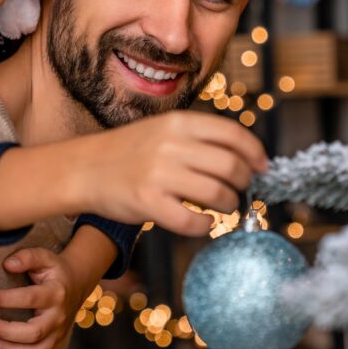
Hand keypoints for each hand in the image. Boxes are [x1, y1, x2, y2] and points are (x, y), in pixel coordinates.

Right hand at [0, 110, 268, 235]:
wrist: (84, 168)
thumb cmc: (131, 152)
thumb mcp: (164, 129)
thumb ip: (199, 138)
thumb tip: (246, 155)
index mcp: (179, 122)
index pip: (233, 134)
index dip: (255, 152)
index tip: (263, 167)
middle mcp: (171, 144)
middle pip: (231, 166)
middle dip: (243, 183)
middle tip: (239, 191)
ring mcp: (159, 174)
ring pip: (217, 194)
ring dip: (228, 204)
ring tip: (222, 206)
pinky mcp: (147, 202)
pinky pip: (191, 221)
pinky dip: (205, 225)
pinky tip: (203, 222)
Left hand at [0, 247, 85, 348]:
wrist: (76, 284)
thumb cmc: (53, 270)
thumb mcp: (44, 257)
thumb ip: (27, 257)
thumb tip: (8, 264)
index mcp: (56, 292)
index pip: (32, 298)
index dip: (8, 299)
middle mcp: (59, 316)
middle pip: (35, 332)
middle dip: (7, 331)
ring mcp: (59, 333)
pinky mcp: (57, 344)